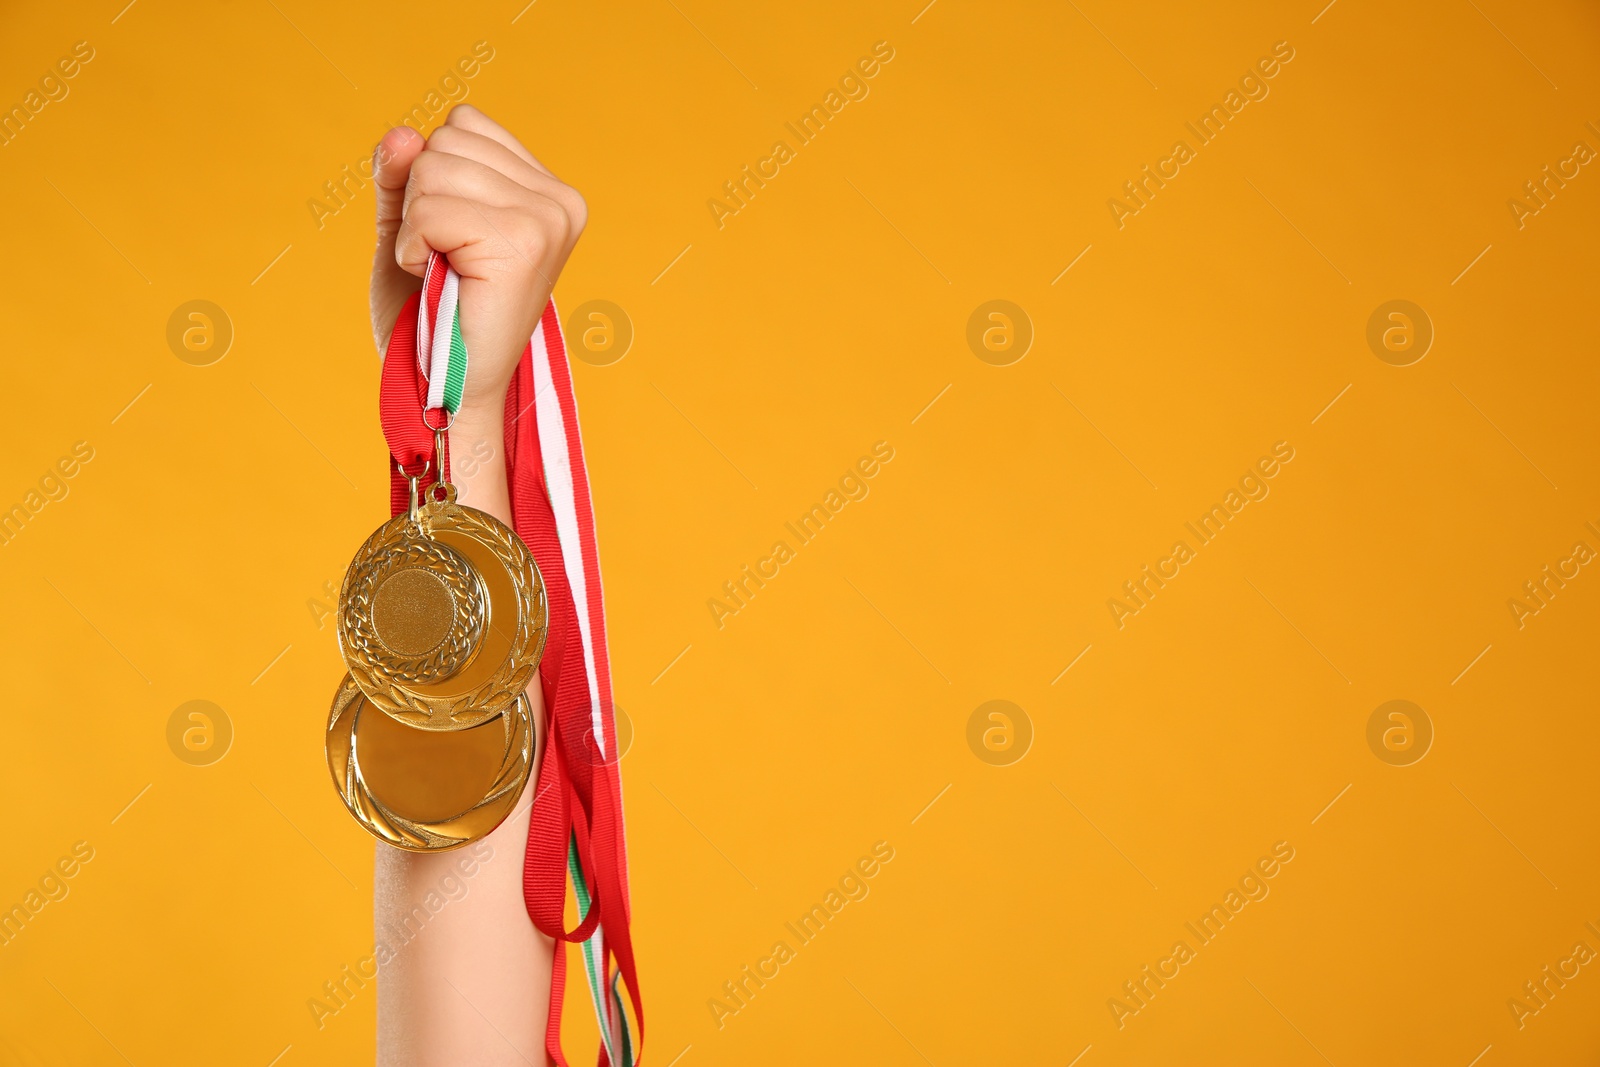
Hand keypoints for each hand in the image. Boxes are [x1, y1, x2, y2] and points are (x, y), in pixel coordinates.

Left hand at [369, 105, 586, 424]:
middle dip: (420, 198)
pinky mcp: (522, 245)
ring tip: (443, 272)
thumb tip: (402, 133)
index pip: (465, 124)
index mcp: (548, 191)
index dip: (432, 177)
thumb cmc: (431, 317)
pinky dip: (413, 245)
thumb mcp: (409, 227)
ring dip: (415, 225)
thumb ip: (402, 175)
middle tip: (444, 260)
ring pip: (433, 168)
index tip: (452, 238)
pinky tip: (436, 280)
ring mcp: (547, 221)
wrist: (446, 391)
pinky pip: (430, 208)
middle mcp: (560, 201)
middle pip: (446, 140)